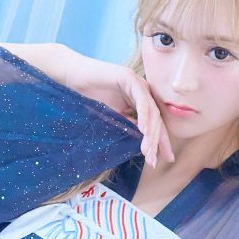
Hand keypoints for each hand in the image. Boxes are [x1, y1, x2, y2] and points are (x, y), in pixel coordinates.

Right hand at [62, 50, 173, 165]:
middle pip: (157, 120)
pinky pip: (141, 100)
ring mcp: (138, 83)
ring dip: (150, 134)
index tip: (166, 160)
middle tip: (153, 161)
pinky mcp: (129, 77)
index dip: (162, 143)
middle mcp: (143, 92)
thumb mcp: (113, 117)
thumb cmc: (89, 96)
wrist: (72, 77)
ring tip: (147, 151)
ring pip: (151, 112)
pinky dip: (143, 116)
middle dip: (157, 142)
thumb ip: (128, 126)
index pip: (156, 124)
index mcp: (141, 101)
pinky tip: (143, 131)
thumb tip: (143, 145)